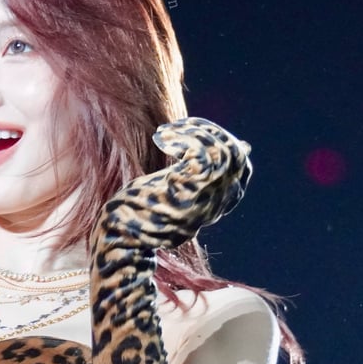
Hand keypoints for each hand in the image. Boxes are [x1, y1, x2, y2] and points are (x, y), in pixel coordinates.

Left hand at [96, 117, 251, 249]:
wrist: (120, 236)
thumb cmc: (141, 213)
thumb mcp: (174, 195)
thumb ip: (197, 179)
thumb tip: (237, 150)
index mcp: (213, 206)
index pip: (242, 169)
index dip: (225, 144)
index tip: (195, 136)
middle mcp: (214, 203)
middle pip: (237, 157)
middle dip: (214, 132)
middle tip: (185, 126)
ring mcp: (202, 197)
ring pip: (224, 151)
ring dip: (197, 130)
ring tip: (169, 131)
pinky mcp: (186, 188)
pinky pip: (202, 151)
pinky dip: (183, 135)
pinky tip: (161, 138)